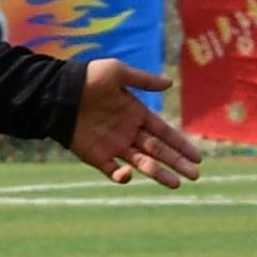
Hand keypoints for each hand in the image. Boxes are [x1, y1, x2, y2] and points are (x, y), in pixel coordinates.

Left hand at [67, 59, 201, 189]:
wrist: (58, 92)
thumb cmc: (88, 78)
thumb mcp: (118, 73)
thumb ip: (143, 80)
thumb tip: (170, 83)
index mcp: (136, 113)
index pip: (164, 133)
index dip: (181, 144)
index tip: (197, 157)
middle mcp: (128, 132)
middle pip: (158, 151)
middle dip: (177, 162)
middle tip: (195, 175)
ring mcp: (113, 145)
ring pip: (142, 163)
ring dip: (159, 173)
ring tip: (176, 184)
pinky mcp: (96, 156)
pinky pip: (111, 170)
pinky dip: (120, 176)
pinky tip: (129, 175)